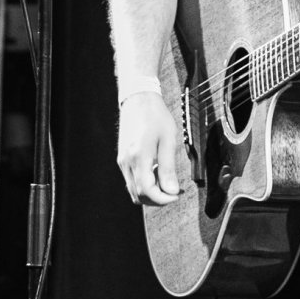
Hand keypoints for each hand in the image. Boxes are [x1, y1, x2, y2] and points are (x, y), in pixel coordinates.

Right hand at [116, 91, 180, 205]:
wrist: (138, 99)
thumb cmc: (155, 115)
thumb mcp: (168, 140)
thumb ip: (168, 168)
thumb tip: (172, 191)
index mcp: (139, 157)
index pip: (147, 191)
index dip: (163, 199)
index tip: (177, 194)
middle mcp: (127, 162)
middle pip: (139, 195)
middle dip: (157, 199)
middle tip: (174, 191)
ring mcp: (122, 161)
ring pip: (134, 190)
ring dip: (151, 192)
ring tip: (167, 181)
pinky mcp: (122, 158)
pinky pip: (131, 180)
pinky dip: (144, 183)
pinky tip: (157, 172)